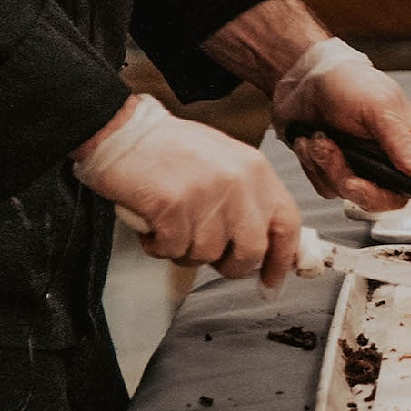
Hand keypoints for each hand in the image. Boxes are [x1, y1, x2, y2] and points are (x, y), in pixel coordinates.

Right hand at [73, 95, 302, 289]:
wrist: (123, 129)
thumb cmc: (170, 149)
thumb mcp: (226, 163)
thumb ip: (248, 199)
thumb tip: (263, 242)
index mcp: (256, 171)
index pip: (287, 225)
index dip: (281, 259)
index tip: (271, 282)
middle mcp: (238, 183)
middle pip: (251, 251)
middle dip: (229, 265)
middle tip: (207, 255)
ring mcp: (207, 196)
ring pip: (207, 254)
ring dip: (185, 250)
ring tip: (170, 224)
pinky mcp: (173, 207)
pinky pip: (172, 250)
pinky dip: (158, 246)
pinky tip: (152, 225)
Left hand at [273, 40, 410, 254]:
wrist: (302, 78)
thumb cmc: (347, 81)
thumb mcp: (379, 106)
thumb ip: (401, 143)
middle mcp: (390, 161)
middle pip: (387, 199)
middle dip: (359, 185)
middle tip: (339, 157)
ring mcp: (362, 169)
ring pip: (352, 195)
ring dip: (330, 167)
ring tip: (321, 137)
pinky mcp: (335, 171)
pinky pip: (327, 188)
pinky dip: (314, 165)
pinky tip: (312, 140)